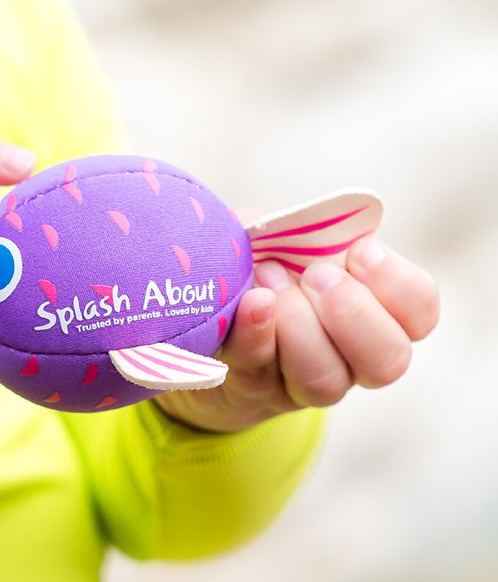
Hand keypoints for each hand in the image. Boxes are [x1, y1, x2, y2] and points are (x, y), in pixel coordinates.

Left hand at [153, 238, 439, 432]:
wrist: (196, 324)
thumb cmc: (250, 268)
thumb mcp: (277, 239)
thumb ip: (296, 229)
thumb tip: (300, 224)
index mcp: (371, 311)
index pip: (418, 311)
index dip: (398, 284)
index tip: (360, 251)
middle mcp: (347, 358)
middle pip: (387, 359)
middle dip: (354, 313)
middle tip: (316, 274)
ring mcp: (301, 383)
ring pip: (325, 380)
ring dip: (297, 324)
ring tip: (265, 282)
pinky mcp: (253, 391)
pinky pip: (260, 371)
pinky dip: (254, 335)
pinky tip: (247, 305)